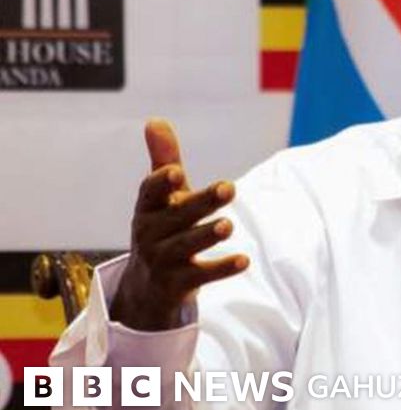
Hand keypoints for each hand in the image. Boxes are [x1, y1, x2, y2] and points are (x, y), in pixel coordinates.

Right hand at [109, 119, 248, 330]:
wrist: (147, 289)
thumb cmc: (162, 230)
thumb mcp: (162, 199)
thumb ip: (164, 161)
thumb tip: (155, 120)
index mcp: (148, 208)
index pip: (150, 192)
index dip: (161, 182)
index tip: (176, 171)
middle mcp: (150, 234)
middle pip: (177, 216)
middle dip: (202, 202)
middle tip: (229, 187)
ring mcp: (162, 261)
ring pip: (186, 246)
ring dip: (207, 235)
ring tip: (229, 225)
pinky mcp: (176, 285)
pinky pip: (200, 276)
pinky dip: (222, 269)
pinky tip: (244, 260)